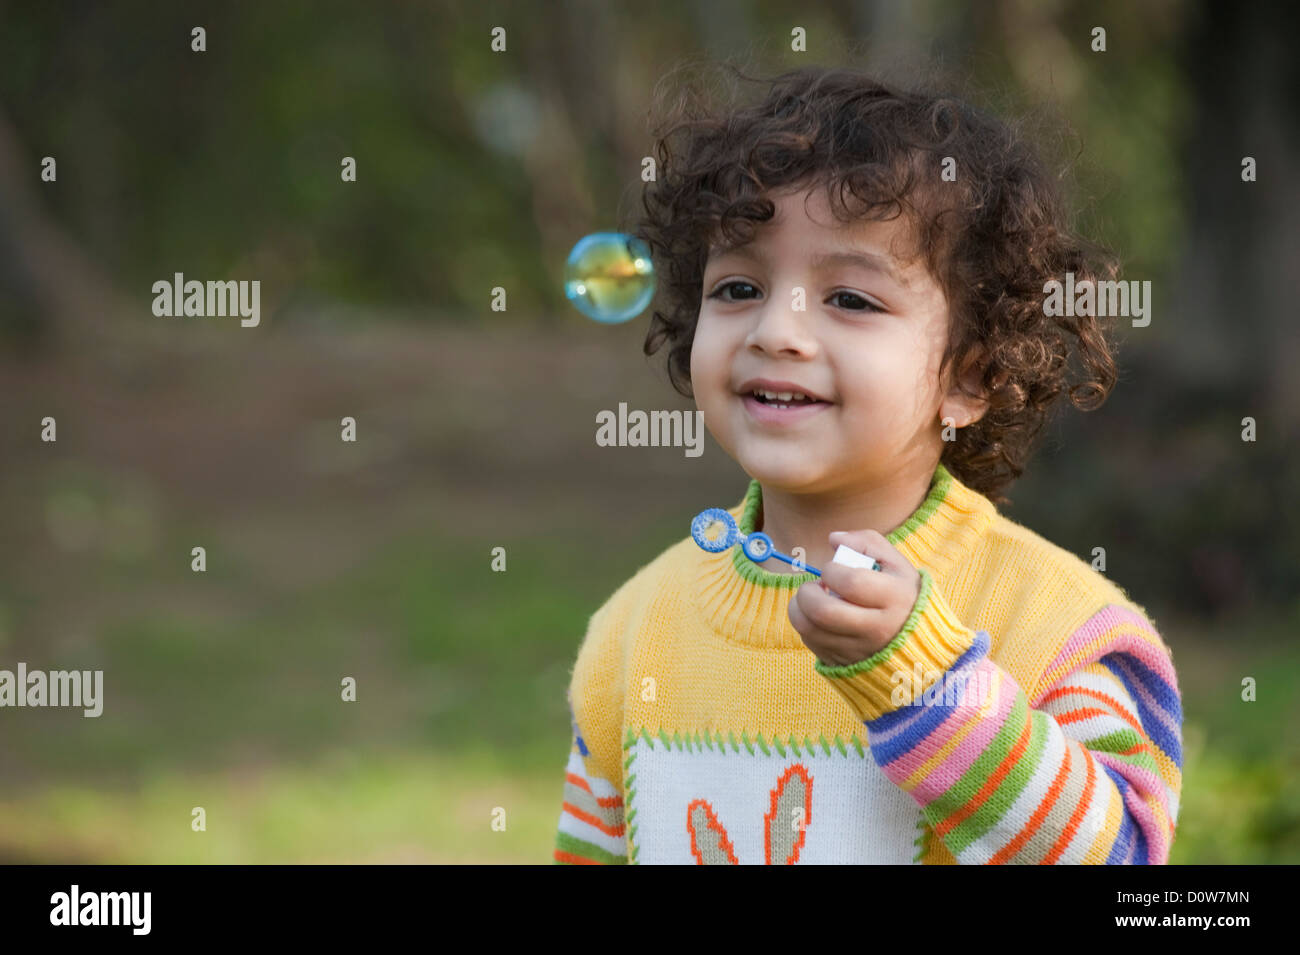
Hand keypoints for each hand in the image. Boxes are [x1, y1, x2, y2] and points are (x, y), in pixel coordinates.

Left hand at [788, 530, 922, 666]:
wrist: (918, 644)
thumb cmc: (903, 596)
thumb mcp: (897, 564)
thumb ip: (867, 542)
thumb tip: (833, 538)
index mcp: (895, 599)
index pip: (851, 582)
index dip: (831, 570)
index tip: (833, 568)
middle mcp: (878, 629)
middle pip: (824, 611)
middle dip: (807, 592)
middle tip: (815, 585)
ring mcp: (859, 650)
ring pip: (810, 629)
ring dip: (799, 608)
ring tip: (812, 599)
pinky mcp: (843, 664)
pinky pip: (811, 642)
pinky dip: (807, 625)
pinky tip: (819, 618)